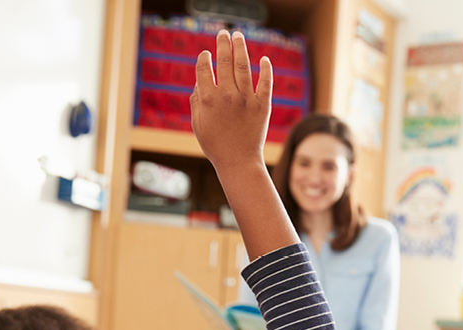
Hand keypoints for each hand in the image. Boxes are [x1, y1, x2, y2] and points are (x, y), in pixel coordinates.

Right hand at [191, 30, 272, 174]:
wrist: (238, 162)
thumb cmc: (215, 145)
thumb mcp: (198, 124)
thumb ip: (196, 101)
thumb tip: (199, 82)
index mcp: (209, 99)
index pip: (204, 67)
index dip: (204, 58)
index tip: (206, 54)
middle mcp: (227, 95)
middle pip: (224, 59)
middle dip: (222, 42)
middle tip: (223, 33)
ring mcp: (247, 98)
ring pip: (243, 65)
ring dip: (240, 47)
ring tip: (238, 36)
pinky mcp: (263, 104)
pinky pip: (265, 81)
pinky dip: (265, 68)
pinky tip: (264, 59)